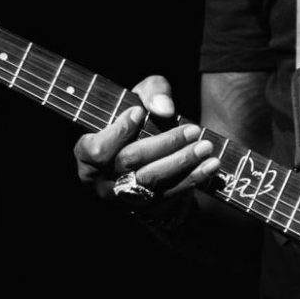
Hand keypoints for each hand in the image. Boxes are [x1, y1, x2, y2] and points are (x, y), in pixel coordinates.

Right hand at [72, 75, 218, 204]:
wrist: (152, 151)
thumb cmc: (139, 119)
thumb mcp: (141, 96)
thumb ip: (151, 91)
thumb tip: (164, 109)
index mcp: (88, 157)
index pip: (95, 150)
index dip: (116, 132)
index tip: (138, 112)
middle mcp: (102, 182)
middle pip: (130, 163)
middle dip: (163, 144)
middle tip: (192, 129)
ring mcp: (126, 198)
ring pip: (152, 181)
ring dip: (182, 162)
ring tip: (205, 146)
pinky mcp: (149, 207)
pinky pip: (171, 193)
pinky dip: (194, 178)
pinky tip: (211, 165)